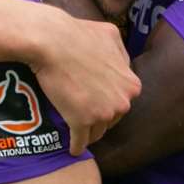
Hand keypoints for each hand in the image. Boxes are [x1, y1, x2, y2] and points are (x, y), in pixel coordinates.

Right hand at [31, 9, 140, 155]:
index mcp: (132, 85)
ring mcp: (103, 114)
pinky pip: (81, 142)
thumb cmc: (77, 34)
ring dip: (89, 132)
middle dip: (100, 117)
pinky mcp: (82, 123)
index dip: (108, 102)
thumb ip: (121, 54)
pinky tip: (73, 149)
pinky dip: (76, 146)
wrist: (51, 41)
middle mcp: (122, 102)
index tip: (97, 103)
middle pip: (112, 118)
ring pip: (97, 131)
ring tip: (78, 132)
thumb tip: (123, 64)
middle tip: (85, 115)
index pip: (122, 101)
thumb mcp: (111, 36)